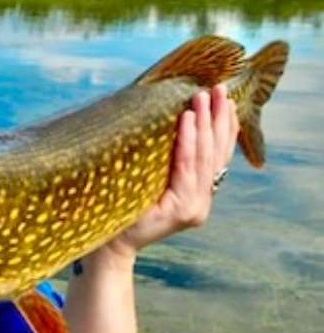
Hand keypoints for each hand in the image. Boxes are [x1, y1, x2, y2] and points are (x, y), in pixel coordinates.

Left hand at [101, 83, 238, 263]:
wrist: (107, 244)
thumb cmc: (121, 208)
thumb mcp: (149, 180)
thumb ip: (167, 163)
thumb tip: (171, 120)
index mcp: (196, 196)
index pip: (217, 156)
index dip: (224, 128)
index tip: (226, 100)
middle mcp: (201, 203)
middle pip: (215, 154)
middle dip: (218, 118)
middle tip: (218, 88)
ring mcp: (194, 208)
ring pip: (205, 158)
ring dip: (204, 124)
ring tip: (202, 97)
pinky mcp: (182, 210)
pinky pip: (187, 168)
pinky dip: (188, 142)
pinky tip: (187, 120)